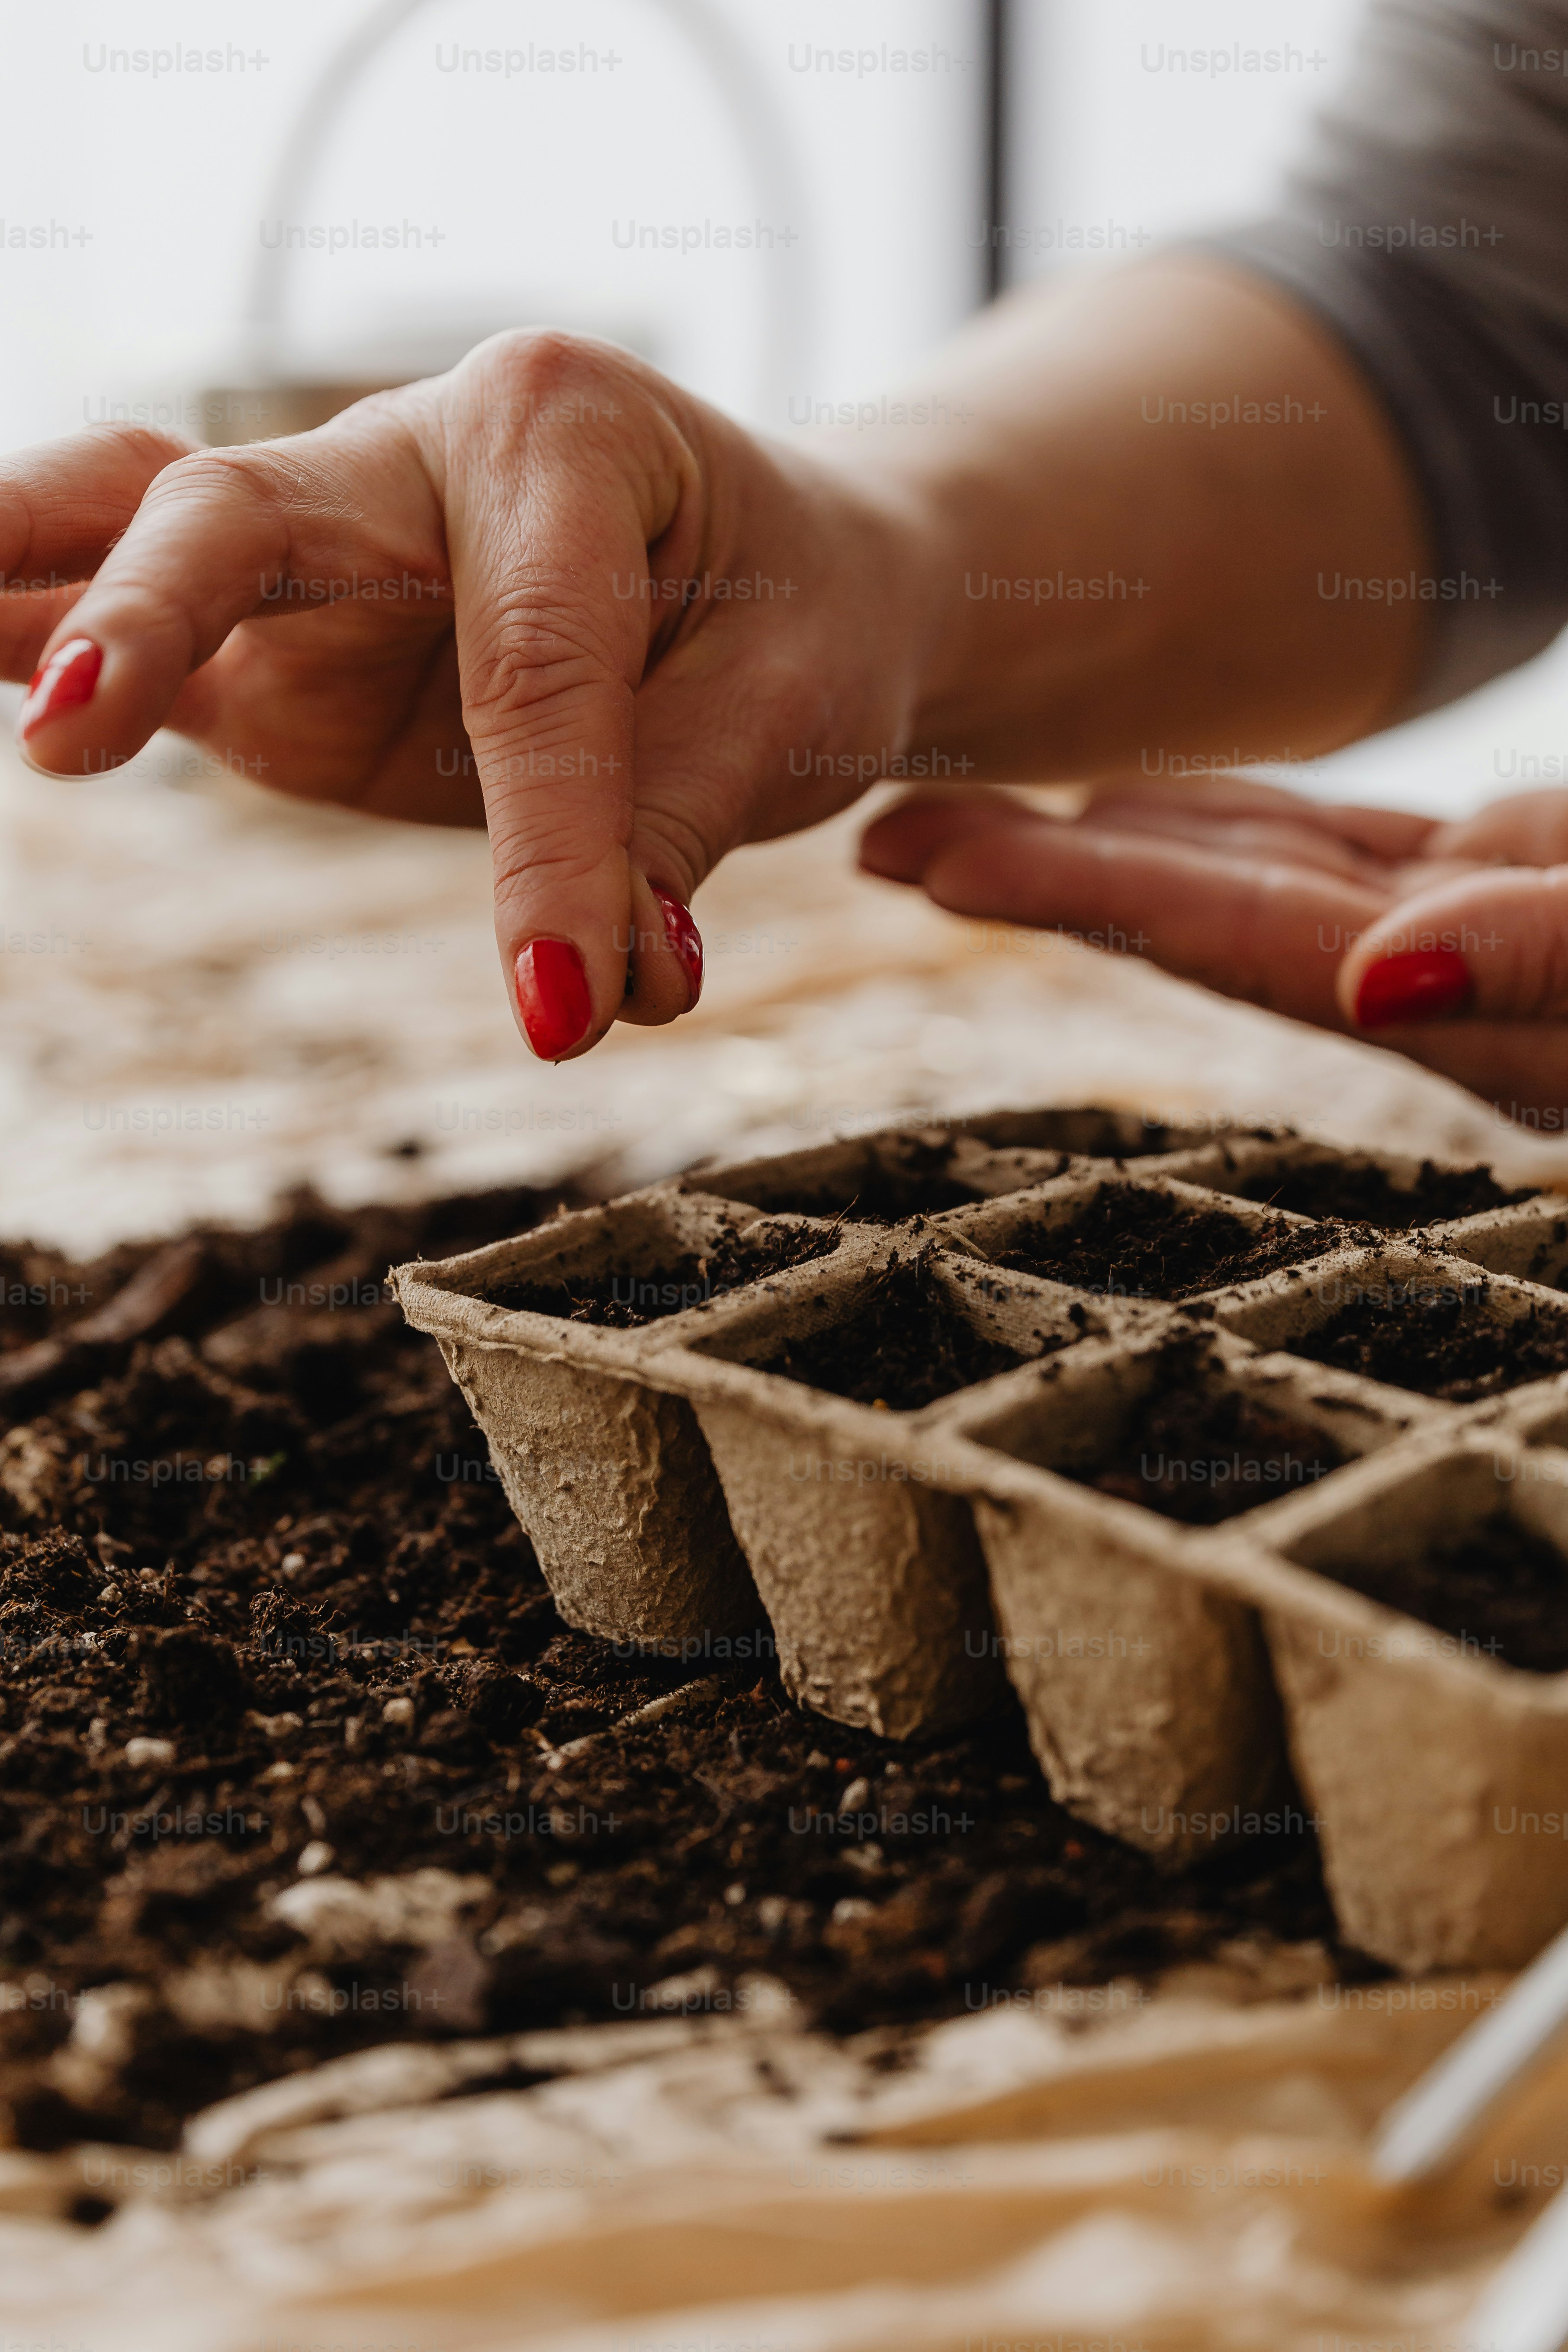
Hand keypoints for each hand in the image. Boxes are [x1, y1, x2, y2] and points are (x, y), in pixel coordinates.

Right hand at [2, 334, 927, 1058]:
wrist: (788, 580)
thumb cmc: (798, 622)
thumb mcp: (787, 708)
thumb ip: (678, 828)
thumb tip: (614, 989)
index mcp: (559, 432)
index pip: (534, 664)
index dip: (549, 843)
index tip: (570, 1007)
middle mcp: (411, 457)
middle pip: (245, 519)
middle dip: (151, 620)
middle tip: (68, 738)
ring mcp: (324, 548)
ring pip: (143, 530)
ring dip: (35, 593)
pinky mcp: (277, 650)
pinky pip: (130, 617)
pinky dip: (37, 630)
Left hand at [860, 778, 1567, 1121]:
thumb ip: (1540, 964)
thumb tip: (1380, 981)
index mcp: (1464, 1017)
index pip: (1233, 945)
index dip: (1084, 896)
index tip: (942, 868)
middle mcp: (1429, 989)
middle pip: (1193, 918)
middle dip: (1035, 872)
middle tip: (883, 834)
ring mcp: (1451, 938)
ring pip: (1239, 876)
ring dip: (1099, 844)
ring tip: (959, 815)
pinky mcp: (1493, 885)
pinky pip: (1323, 852)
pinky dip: (1224, 821)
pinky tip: (1128, 804)